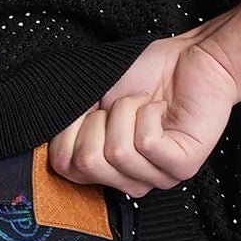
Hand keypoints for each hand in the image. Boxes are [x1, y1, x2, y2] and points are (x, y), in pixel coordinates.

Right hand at [48, 30, 240, 196]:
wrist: (193, 58)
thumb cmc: (146, 75)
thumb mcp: (94, 100)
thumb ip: (68, 124)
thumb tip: (47, 138)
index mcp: (108, 172)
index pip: (65, 167)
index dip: (70, 128)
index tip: (93, 108)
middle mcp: (131, 183)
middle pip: (87, 162)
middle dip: (99, 119)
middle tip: (122, 106)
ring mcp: (158, 179)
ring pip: (117, 152)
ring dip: (126, 111)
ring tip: (144, 104)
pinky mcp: (182, 166)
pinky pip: (145, 142)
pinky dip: (148, 111)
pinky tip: (161, 108)